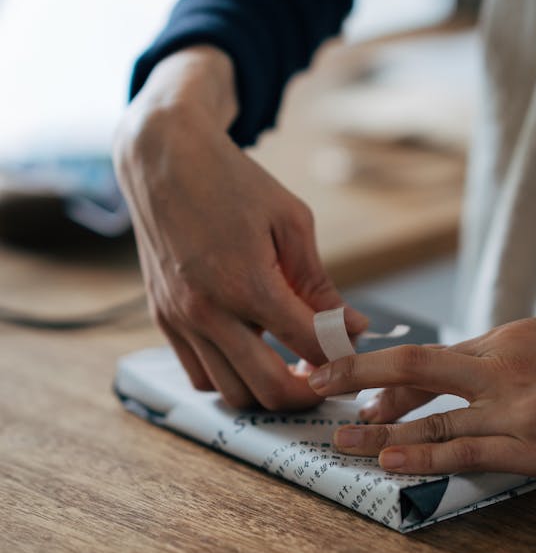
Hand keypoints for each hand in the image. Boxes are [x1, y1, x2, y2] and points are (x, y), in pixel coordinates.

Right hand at [114, 45, 366, 409]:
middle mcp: (207, 310)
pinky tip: (251, 354)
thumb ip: (319, 283)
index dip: (340, 357)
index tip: (354, 353)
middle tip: (328, 378)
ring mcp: (180, 319)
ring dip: (267, 389)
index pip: (307, 345)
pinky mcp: (163, 320)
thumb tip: (351, 327)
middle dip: (307, 393)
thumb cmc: (233, 182)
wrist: (164, 159)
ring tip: (290, 367)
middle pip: (268, 388)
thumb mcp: (292, 221)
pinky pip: (199, 376)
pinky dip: (230, 377)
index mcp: (247, 282)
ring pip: (232, 393)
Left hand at [307, 311, 535, 476]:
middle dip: (358, 380)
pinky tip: (394, 463)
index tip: (345, 377)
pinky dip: (427, 457)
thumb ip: (504, 349)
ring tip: (342, 442)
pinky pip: (472, 453)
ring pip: (435, 419)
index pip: (429, 357)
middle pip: (415, 369)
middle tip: (316, 391)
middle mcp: (504, 367)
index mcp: (507, 338)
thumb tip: (459, 365)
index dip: (380, 369)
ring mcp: (521, 408)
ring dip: (380, 432)